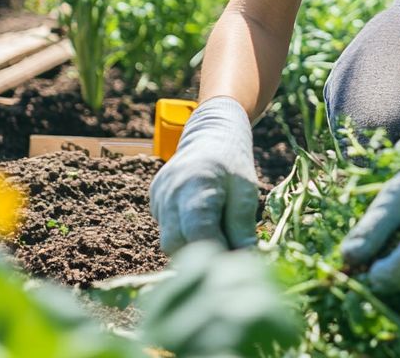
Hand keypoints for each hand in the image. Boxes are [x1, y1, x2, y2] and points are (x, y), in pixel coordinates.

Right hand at [149, 95, 259, 254]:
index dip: (215, 254)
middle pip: (176, 244)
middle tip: (227, 255)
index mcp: (196, 185)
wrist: (210, 133)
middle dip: (200, 255)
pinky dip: (184, 235)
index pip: (198, 233)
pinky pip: (166, 230)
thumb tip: (245, 260)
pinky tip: (202, 221)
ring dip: (192, 246)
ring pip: (169, 241)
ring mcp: (158, 197)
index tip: (235, 264)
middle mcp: (170, 192)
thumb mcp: (245, 189)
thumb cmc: (233, 162)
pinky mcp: (153, 201)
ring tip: (217, 234)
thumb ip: (242, 225)